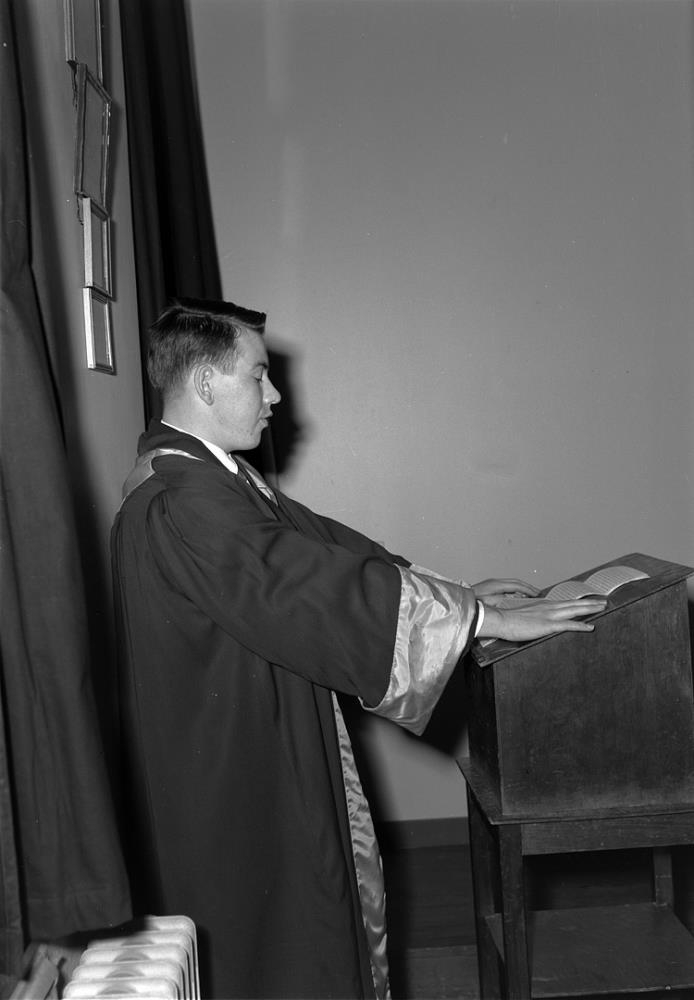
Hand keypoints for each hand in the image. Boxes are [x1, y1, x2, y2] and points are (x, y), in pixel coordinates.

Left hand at [472, 578, 539, 604]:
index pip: (517, 585)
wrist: (463, 602)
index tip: (538, 594)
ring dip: (523, 589)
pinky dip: (517, 590)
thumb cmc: (475, 604)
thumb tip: (517, 599)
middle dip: (528, 588)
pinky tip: (520, 597)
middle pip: (517, 582)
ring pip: (513, 584)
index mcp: (497, 585)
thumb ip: (504, 600)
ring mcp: (494, 584)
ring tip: (532, 595)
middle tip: (539, 594)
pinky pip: (508, 587)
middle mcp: (496, 582)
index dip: (528, 590)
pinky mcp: (491, 588)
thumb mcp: (491, 602)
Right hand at [478, 596, 607, 641]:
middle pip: (574, 604)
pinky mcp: (547, 625)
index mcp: (543, 605)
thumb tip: (538, 621)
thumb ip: (534, 616)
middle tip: (604, 601)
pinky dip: (580, 626)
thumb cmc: (508, 619)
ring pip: (574, 610)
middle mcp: (549, 607)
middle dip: (590, 603)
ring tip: (603, 607)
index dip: (579, 602)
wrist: (499, 619)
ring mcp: (549, 615)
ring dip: (590, 609)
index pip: (566, 602)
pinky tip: (591, 627)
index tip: (590, 601)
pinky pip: (568, 625)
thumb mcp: (524, 615)